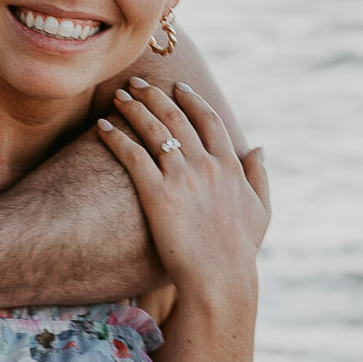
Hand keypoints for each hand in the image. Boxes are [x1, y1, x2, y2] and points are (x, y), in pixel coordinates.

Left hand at [98, 81, 269, 308]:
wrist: (219, 279)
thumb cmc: (239, 251)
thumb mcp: (261, 211)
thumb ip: (259, 177)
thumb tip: (259, 148)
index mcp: (230, 166)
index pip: (209, 120)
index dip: (191, 99)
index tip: (178, 87)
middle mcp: (206, 165)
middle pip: (176, 117)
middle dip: (154, 95)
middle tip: (137, 82)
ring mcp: (181, 178)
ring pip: (153, 129)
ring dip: (134, 107)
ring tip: (119, 95)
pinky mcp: (157, 194)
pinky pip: (132, 155)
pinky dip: (115, 137)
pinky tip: (101, 126)